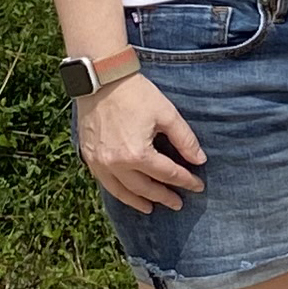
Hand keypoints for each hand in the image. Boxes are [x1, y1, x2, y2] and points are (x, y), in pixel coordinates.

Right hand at [76, 71, 206, 211]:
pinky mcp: (88, 157)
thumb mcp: (167, 114)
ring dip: (138, 201)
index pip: (168, 174)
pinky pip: (105, 183)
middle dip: (164, 196)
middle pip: (145, 188)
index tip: (198, 186)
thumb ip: (185, 140)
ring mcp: (99, 163)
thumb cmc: (136, 94)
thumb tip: (199, 160)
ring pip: (121, 191)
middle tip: (177, 203)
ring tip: (151, 208)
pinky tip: (126, 193)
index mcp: (137, 154)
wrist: (101, 80)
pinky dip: (118, 191)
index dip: (186, 181)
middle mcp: (116, 164)